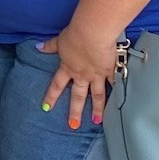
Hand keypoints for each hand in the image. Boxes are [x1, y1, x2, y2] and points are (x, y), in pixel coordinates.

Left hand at [41, 13, 124, 131]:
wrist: (92, 33)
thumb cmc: (75, 35)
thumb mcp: (60, 40)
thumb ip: (50, 46)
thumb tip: (38, 47)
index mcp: (69, 68)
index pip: (57, 85)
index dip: (51, 96)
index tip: (46, 108)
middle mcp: (82, 75)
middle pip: (78, 96)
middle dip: (75, 111)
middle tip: (73, 125)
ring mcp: (97, 75)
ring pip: (97, 95)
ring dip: (97, 109)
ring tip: (97, 121)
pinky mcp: (110, 71)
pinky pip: (114, 84)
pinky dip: (117, 92)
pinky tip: (120, 103)